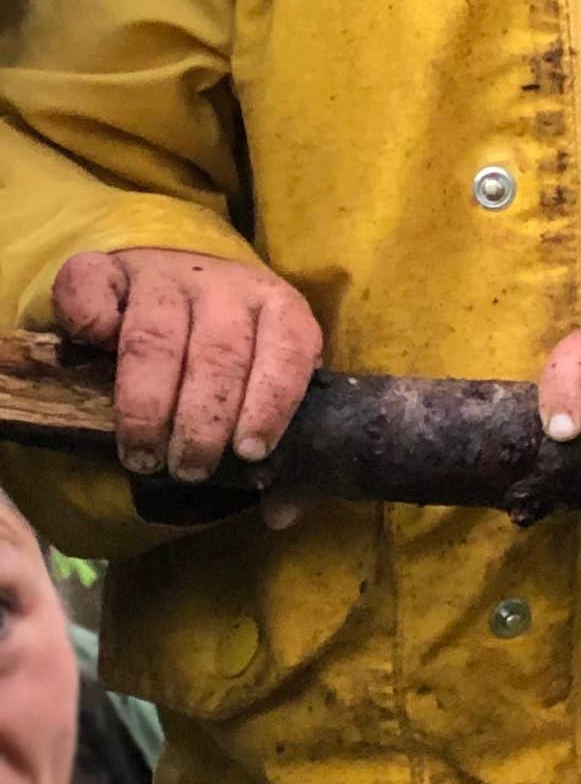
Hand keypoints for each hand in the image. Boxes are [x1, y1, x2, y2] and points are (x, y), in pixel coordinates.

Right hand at [52, 249, 322, 481]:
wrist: (175, 278)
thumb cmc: (226, 351)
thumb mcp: (258, 388)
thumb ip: (270, 443)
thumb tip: (281, 513)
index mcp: (279, 308)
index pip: (288, 349)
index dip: (271, 402)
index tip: (249, 452)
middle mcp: (225, 284)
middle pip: (218, 352)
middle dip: (203, 420)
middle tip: (188, 469)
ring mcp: (165, 274)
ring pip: (155, 335)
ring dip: (146, 403)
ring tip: (144, 456)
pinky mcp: (108, 271)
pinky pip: (93, 287)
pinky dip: (90, 319)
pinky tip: (92, 349)